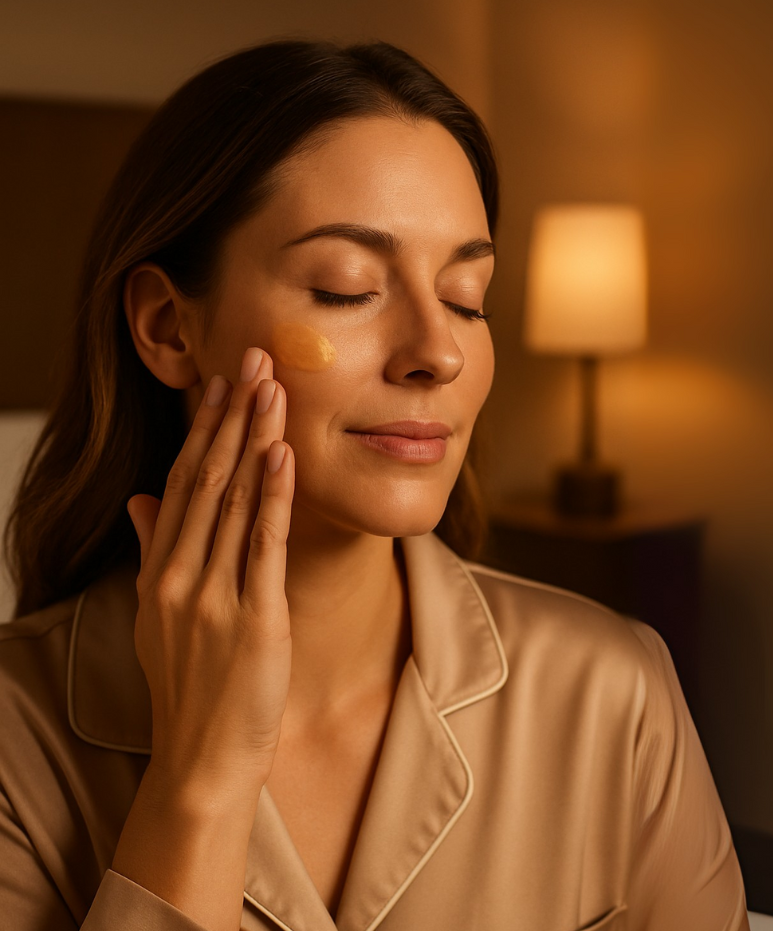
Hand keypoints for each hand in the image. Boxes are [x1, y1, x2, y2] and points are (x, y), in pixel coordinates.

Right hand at [126, 346, 294, 801]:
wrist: (202, 761)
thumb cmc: (190, 689)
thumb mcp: (159, 617)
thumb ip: (153, 552)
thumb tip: (143, 500)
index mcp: (161, 573)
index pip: (181, 483)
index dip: (203, 429)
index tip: (220, 383)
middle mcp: (179, 578)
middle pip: (206, 479)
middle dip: (230, 415)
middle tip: (252, 358)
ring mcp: (213, 599)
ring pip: (233, 502)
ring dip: (253, 439)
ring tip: (270, 386)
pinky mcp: (254, 621)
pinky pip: (263, 547)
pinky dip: (272, 497)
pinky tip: (282, 454)